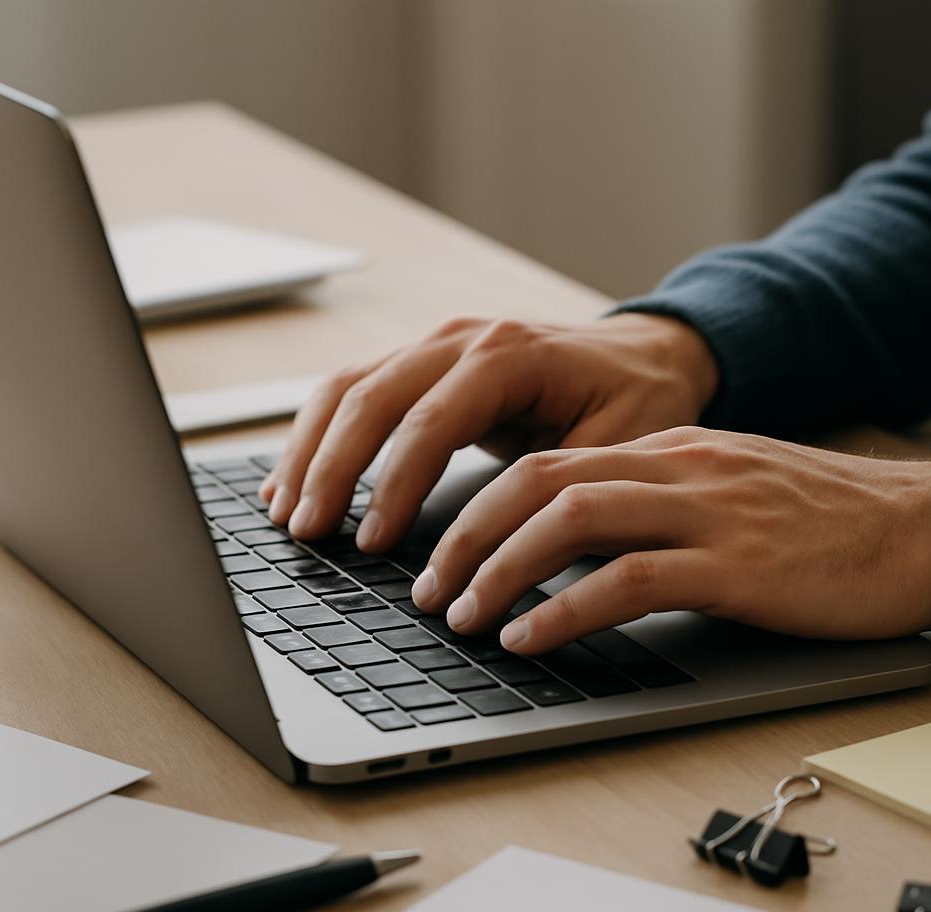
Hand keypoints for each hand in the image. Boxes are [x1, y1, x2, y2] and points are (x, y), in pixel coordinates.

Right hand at [260, 314, 717, 545]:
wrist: (646, 353)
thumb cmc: (637, 399)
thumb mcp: (620, 444)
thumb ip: (560, 485)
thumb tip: (507, 551)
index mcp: (510, 355)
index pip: (431, 421)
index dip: (394, 483)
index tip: (371, 541)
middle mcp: (462, 340)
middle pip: (370, 397)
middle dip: (332, 469)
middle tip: (306, 532)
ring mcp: (437, 346)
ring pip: (348, 388)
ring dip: (311, 450)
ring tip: (284, 512)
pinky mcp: (425, 364)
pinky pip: (356, 391)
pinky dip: (321, 434)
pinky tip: (298, 475)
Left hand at [411, 428, 930, 650]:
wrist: (918, 526)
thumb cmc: (819, 520)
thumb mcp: (723, 492)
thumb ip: (652, 506)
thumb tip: (574, 548)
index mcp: (666, 449)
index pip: (544, 463)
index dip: (476, 507)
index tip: (440, 551)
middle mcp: (675, 468)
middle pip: (537, 483)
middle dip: (465, 536)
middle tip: (426, 589)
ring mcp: (705, 511)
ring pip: (570, 522)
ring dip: (501, 571)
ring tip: (463, 617)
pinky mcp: (736, 565)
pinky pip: (628, 580)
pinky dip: (565, 609)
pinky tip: (530, 637)